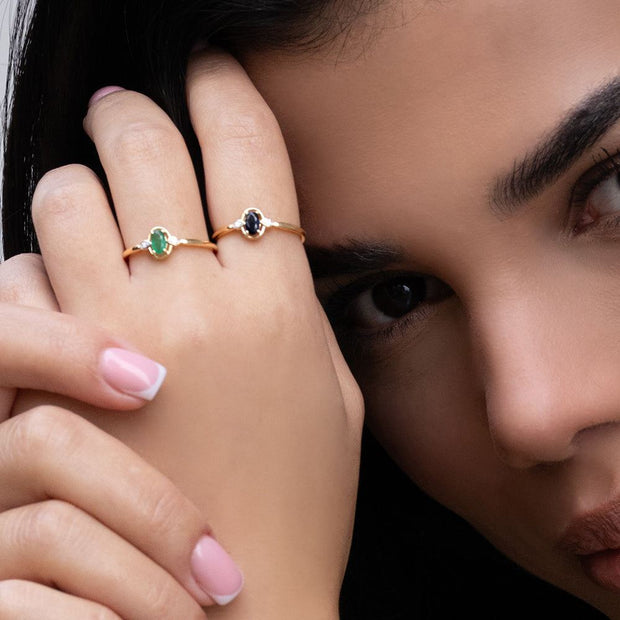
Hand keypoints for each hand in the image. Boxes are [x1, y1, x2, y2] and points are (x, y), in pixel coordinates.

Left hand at [14, 49, 362, 617]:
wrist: (235, 600)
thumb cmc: (297, 500)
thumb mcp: (332, 391)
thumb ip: (298, 309)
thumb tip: (266, 253)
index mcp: (277, 301)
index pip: (247, 145)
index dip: (225, 89)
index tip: (211, 71)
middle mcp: (195, 303)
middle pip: (147, 146)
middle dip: (136, 114)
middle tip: (132, 116)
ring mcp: (115, 336)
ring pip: (68, 194)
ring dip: (80, 184)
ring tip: (96, 202)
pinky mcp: (57, 378)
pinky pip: (22, 273)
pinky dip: (40, 262)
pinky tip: (66, 285)